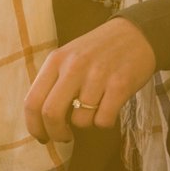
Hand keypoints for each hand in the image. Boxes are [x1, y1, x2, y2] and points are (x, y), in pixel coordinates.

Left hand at [24, 17, 158, 143]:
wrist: (136, 33)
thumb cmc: (98, 51)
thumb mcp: (68, 57)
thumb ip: (53, 82)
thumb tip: (40, 121)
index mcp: (56, 60)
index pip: (32, 102)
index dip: (34, 126)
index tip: (42, 137)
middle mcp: (74, 66)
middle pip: (51, 114)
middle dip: (56, 134)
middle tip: (64, 137)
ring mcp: (98, 75)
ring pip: (80, 121)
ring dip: (86, 125)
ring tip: (94, 111)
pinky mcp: (120, 85)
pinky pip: (103, 120)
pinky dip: (104, 122)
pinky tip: (108, 110)